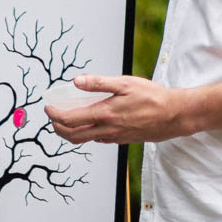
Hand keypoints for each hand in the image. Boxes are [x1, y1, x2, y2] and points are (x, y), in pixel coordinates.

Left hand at [44, 74, 190, 143]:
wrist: (174, 115)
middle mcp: (107, 130)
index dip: (55, 115)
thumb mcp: (124, 83)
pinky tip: (91, 121)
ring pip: (85, 139)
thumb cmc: (152, 97)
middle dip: (57, 127)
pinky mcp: (122, 139)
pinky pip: (99, 139)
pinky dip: (88, 132)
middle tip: (52, 117)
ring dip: (71, 132)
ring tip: (66, 119)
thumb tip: (76, 81)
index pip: (70, 120)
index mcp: (105, 115)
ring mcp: (115, 137)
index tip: (48, 108)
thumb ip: (98, 83)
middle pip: (73, 135)